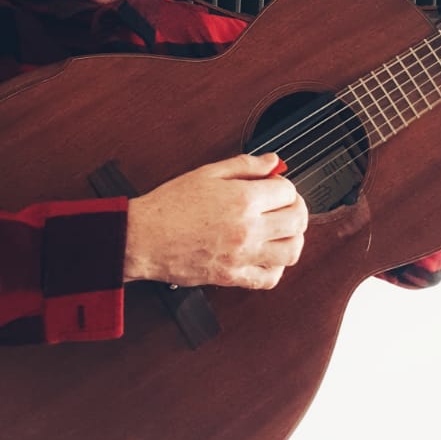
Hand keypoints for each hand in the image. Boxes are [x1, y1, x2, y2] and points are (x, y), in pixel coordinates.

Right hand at [124, 152, 307, 290]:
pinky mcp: (232, 277)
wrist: (143, 238)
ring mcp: (242, 256)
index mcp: (242, 200)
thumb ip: (245, 165)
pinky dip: (277, 267)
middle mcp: (248, 229)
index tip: (273, 186)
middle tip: (283, 205)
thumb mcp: (207, 173)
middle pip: (297, 221)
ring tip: (280, 230)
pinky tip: (267, 255)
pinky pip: (270, 278)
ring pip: (292, 251)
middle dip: (296, 209)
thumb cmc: (169, 206)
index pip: (288, 192)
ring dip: (293, 238)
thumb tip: (272, 161)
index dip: (284, 185)